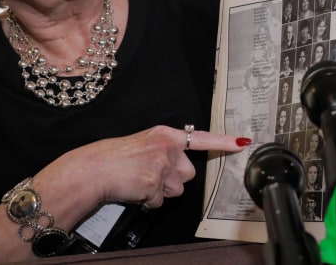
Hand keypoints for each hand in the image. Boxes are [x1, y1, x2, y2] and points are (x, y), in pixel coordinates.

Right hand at [0, 126, 249, 261]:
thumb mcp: (141, 143)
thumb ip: (163, 149)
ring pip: (176, 190)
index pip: (201, 137)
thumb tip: (180, 163)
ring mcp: (162, 167)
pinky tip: (133, 191)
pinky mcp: (155, 185)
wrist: (92, 169)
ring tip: (138, 182)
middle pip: (188, 173)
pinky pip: (160, 202)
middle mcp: (168, 147)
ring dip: (160, 192)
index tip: (243, 143)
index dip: (224, 142)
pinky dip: (148, 202)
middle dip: (173, 179)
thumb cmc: (111, 156)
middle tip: (149, 174)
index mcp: (165, 133)